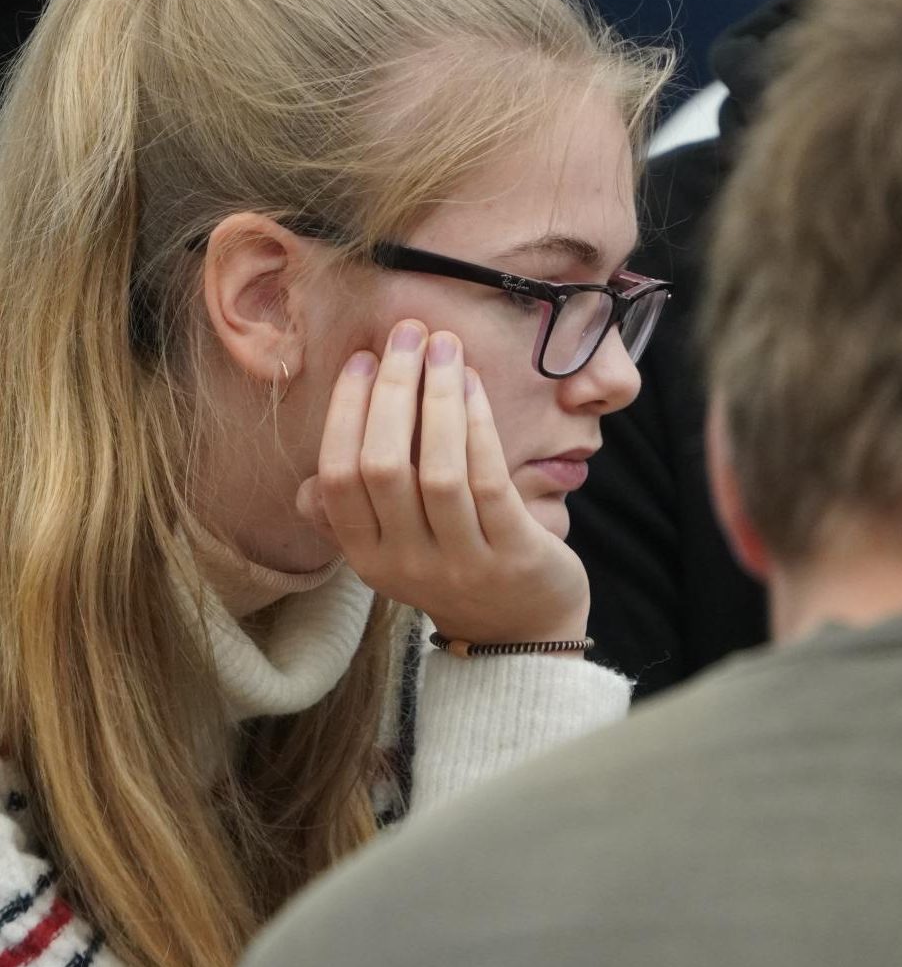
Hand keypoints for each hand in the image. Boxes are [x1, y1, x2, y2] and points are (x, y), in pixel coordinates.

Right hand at [296, 320, 589, 644]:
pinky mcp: (512, 554)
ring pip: (437, 471)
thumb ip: (353, 515)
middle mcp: (406, 564)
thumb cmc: (454, 567)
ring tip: (444, 346)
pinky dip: (478, 425)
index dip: (347, 413)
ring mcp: (460, 563)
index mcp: (367, 556)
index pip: (339, 478)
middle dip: (393, 390)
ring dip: (438, 398)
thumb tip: (314, 474)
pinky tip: (474, 385)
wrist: (522, 633)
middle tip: (408, 334)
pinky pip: (488, 481)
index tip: (364, 360)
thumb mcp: (393, 551)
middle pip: (382, 468)